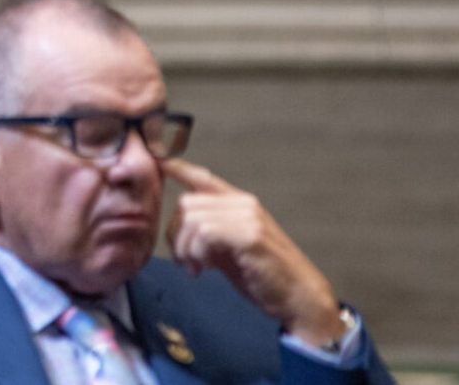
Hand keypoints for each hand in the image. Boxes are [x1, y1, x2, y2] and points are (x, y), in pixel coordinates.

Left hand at [161, 159, 345, 344]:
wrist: (300, 298)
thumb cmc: (264, 275)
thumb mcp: (229, 248)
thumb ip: (209, 231)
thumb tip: (181, 223)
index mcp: (238, 203)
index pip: (202, 177)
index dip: (178, 167)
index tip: (159, 160)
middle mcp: (243, 203)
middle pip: (187, 203)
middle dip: (175, 235)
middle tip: (184, 261)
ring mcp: (248, 217)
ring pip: (193, 219)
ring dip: (185, 249)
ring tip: (195, 268)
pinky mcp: (250, 235)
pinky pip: (205, 234)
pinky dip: (196, 254)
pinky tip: (204, 269)